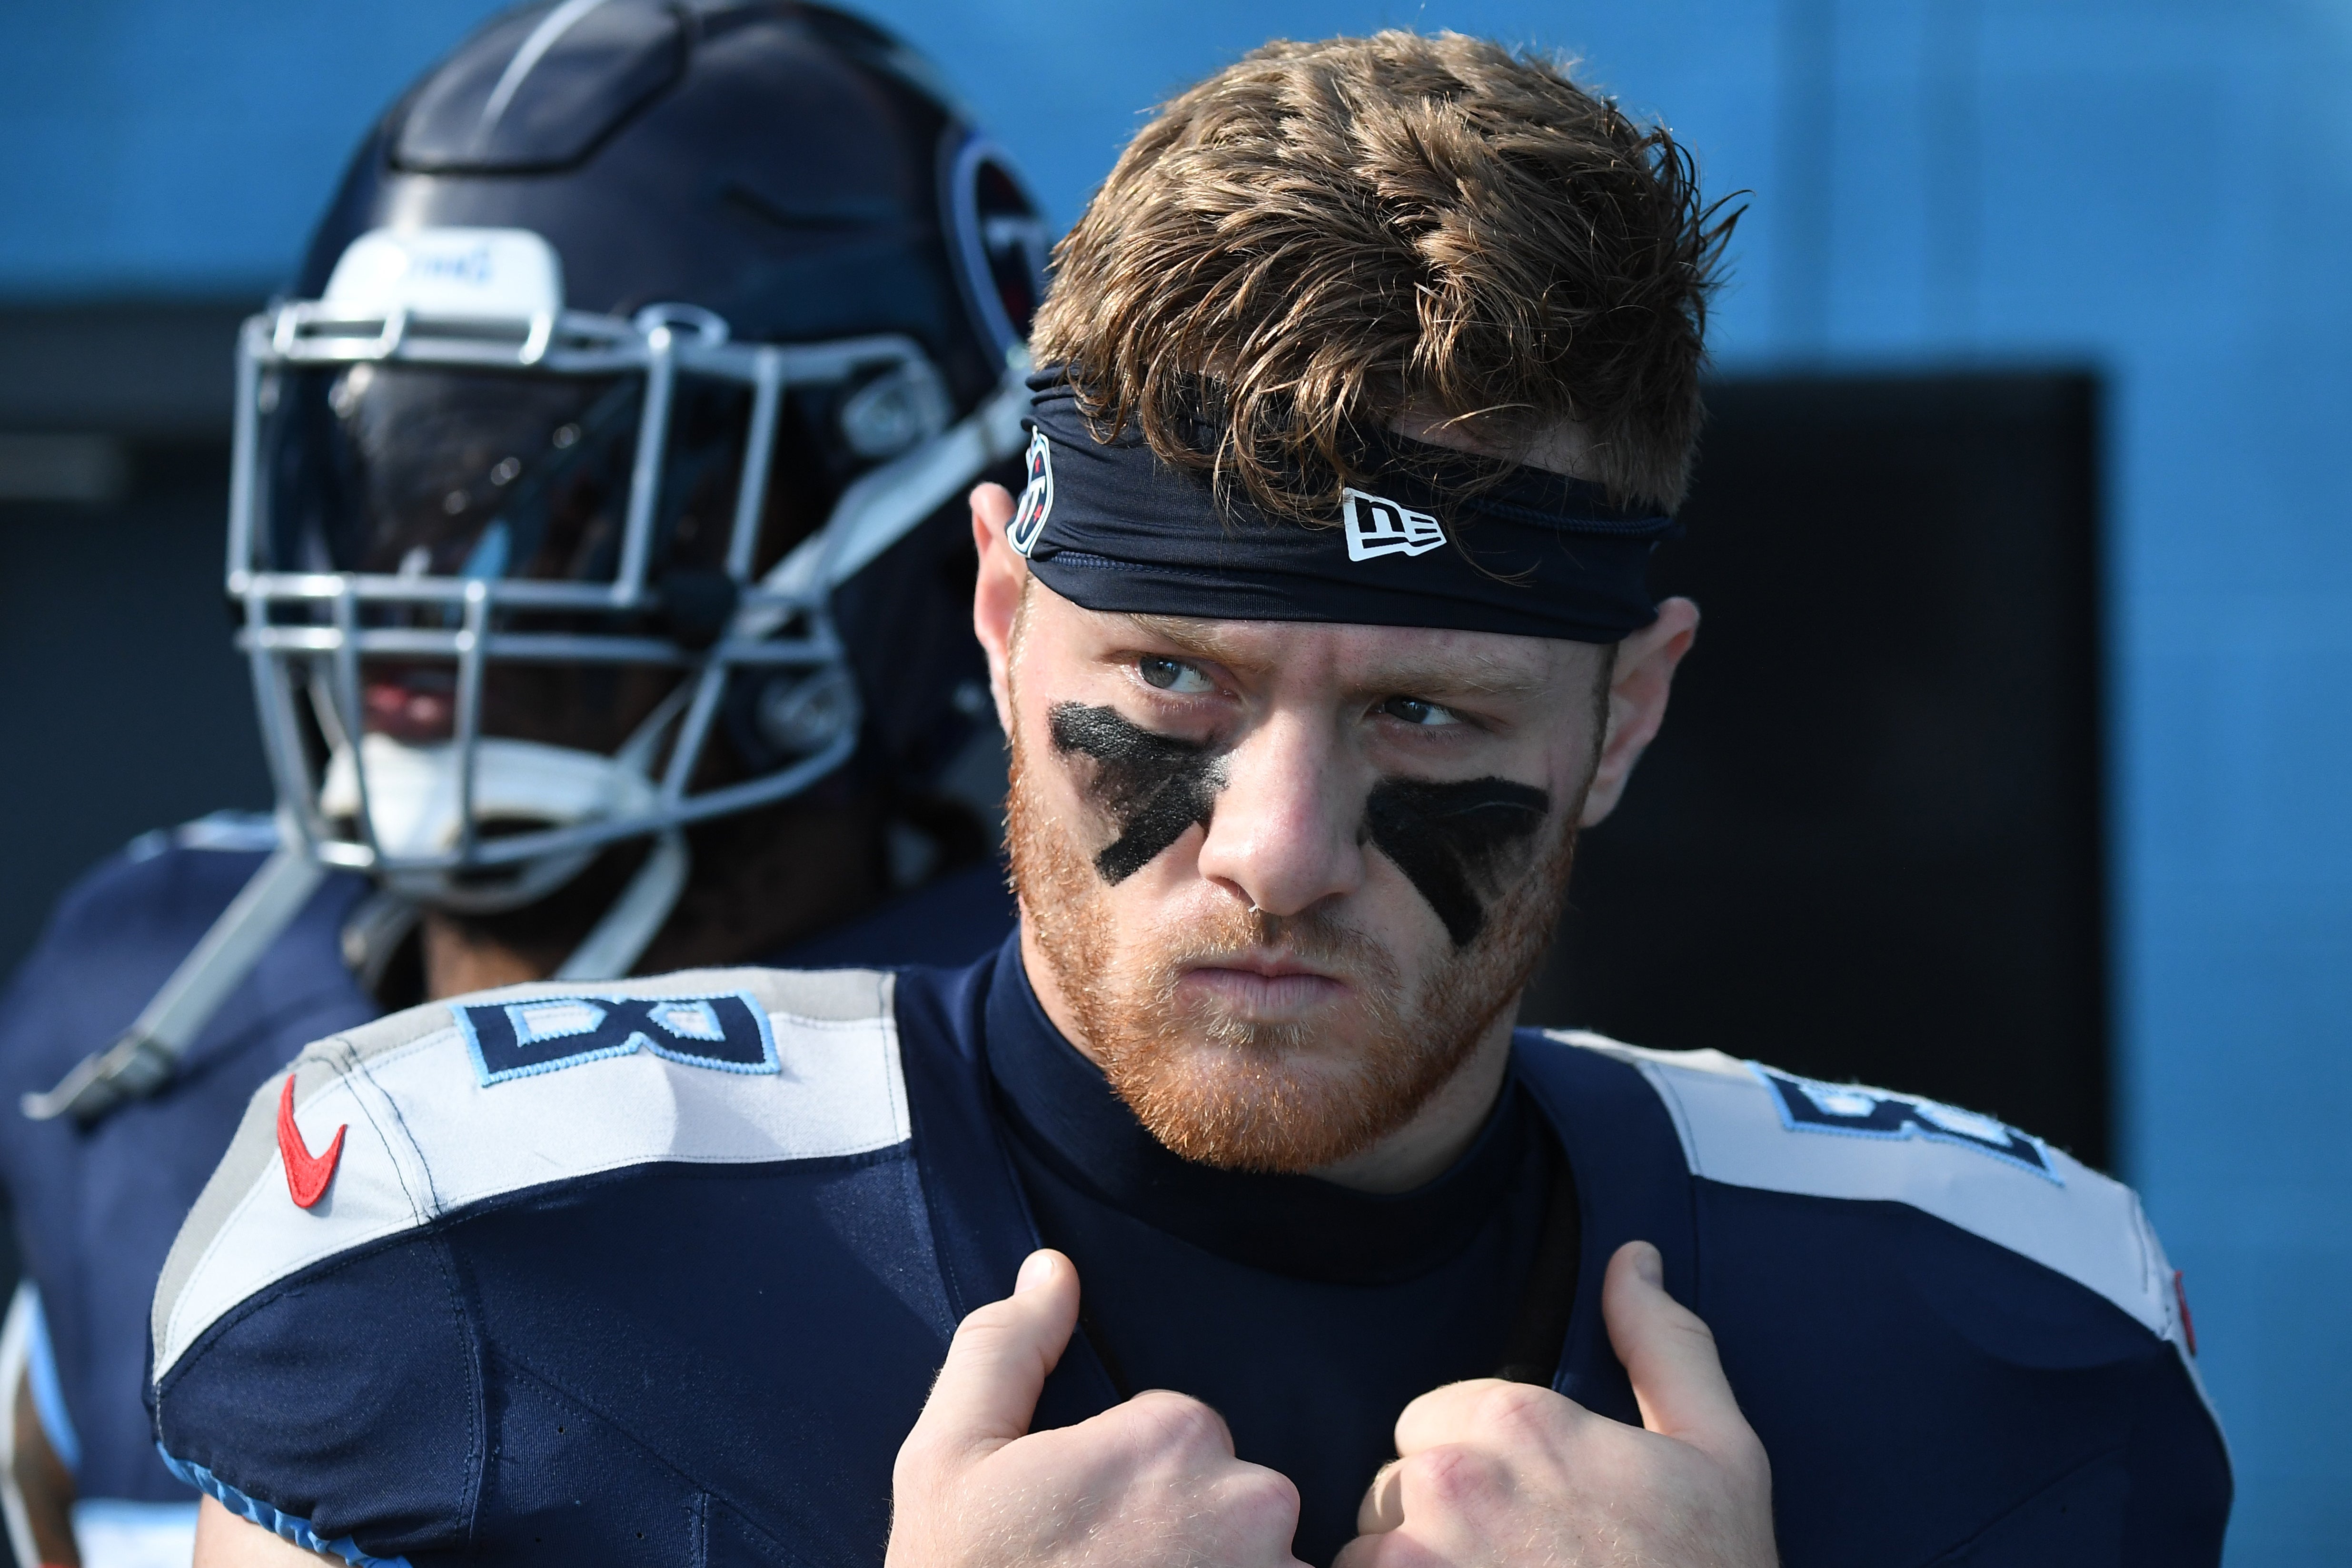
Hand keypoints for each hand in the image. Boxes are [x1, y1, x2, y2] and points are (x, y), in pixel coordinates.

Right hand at [888, 1249, 1307, 1567]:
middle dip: (1188, 1543)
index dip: (1133, 1490)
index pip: (1186, 1435)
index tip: (1092, 1538)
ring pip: (1269, 1564)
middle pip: (1241, 1501)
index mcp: (1176, 1435)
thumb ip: (1006, 1348)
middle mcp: (1253, 1501)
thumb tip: (1052, 1270)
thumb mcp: (948, 1460)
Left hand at [1336, 1241, 1774, 1567]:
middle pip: (1396, 1487)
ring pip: (1368, 1554)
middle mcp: (1447, 1483)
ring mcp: (1409, 1564)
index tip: (1528, 1517)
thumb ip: (1662, 1347)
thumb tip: (1634, 1259)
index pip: (1431, 1421)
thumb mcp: (1718, 1456)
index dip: (1476, 1468)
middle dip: (1438, 1525)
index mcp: (1515, 1424)